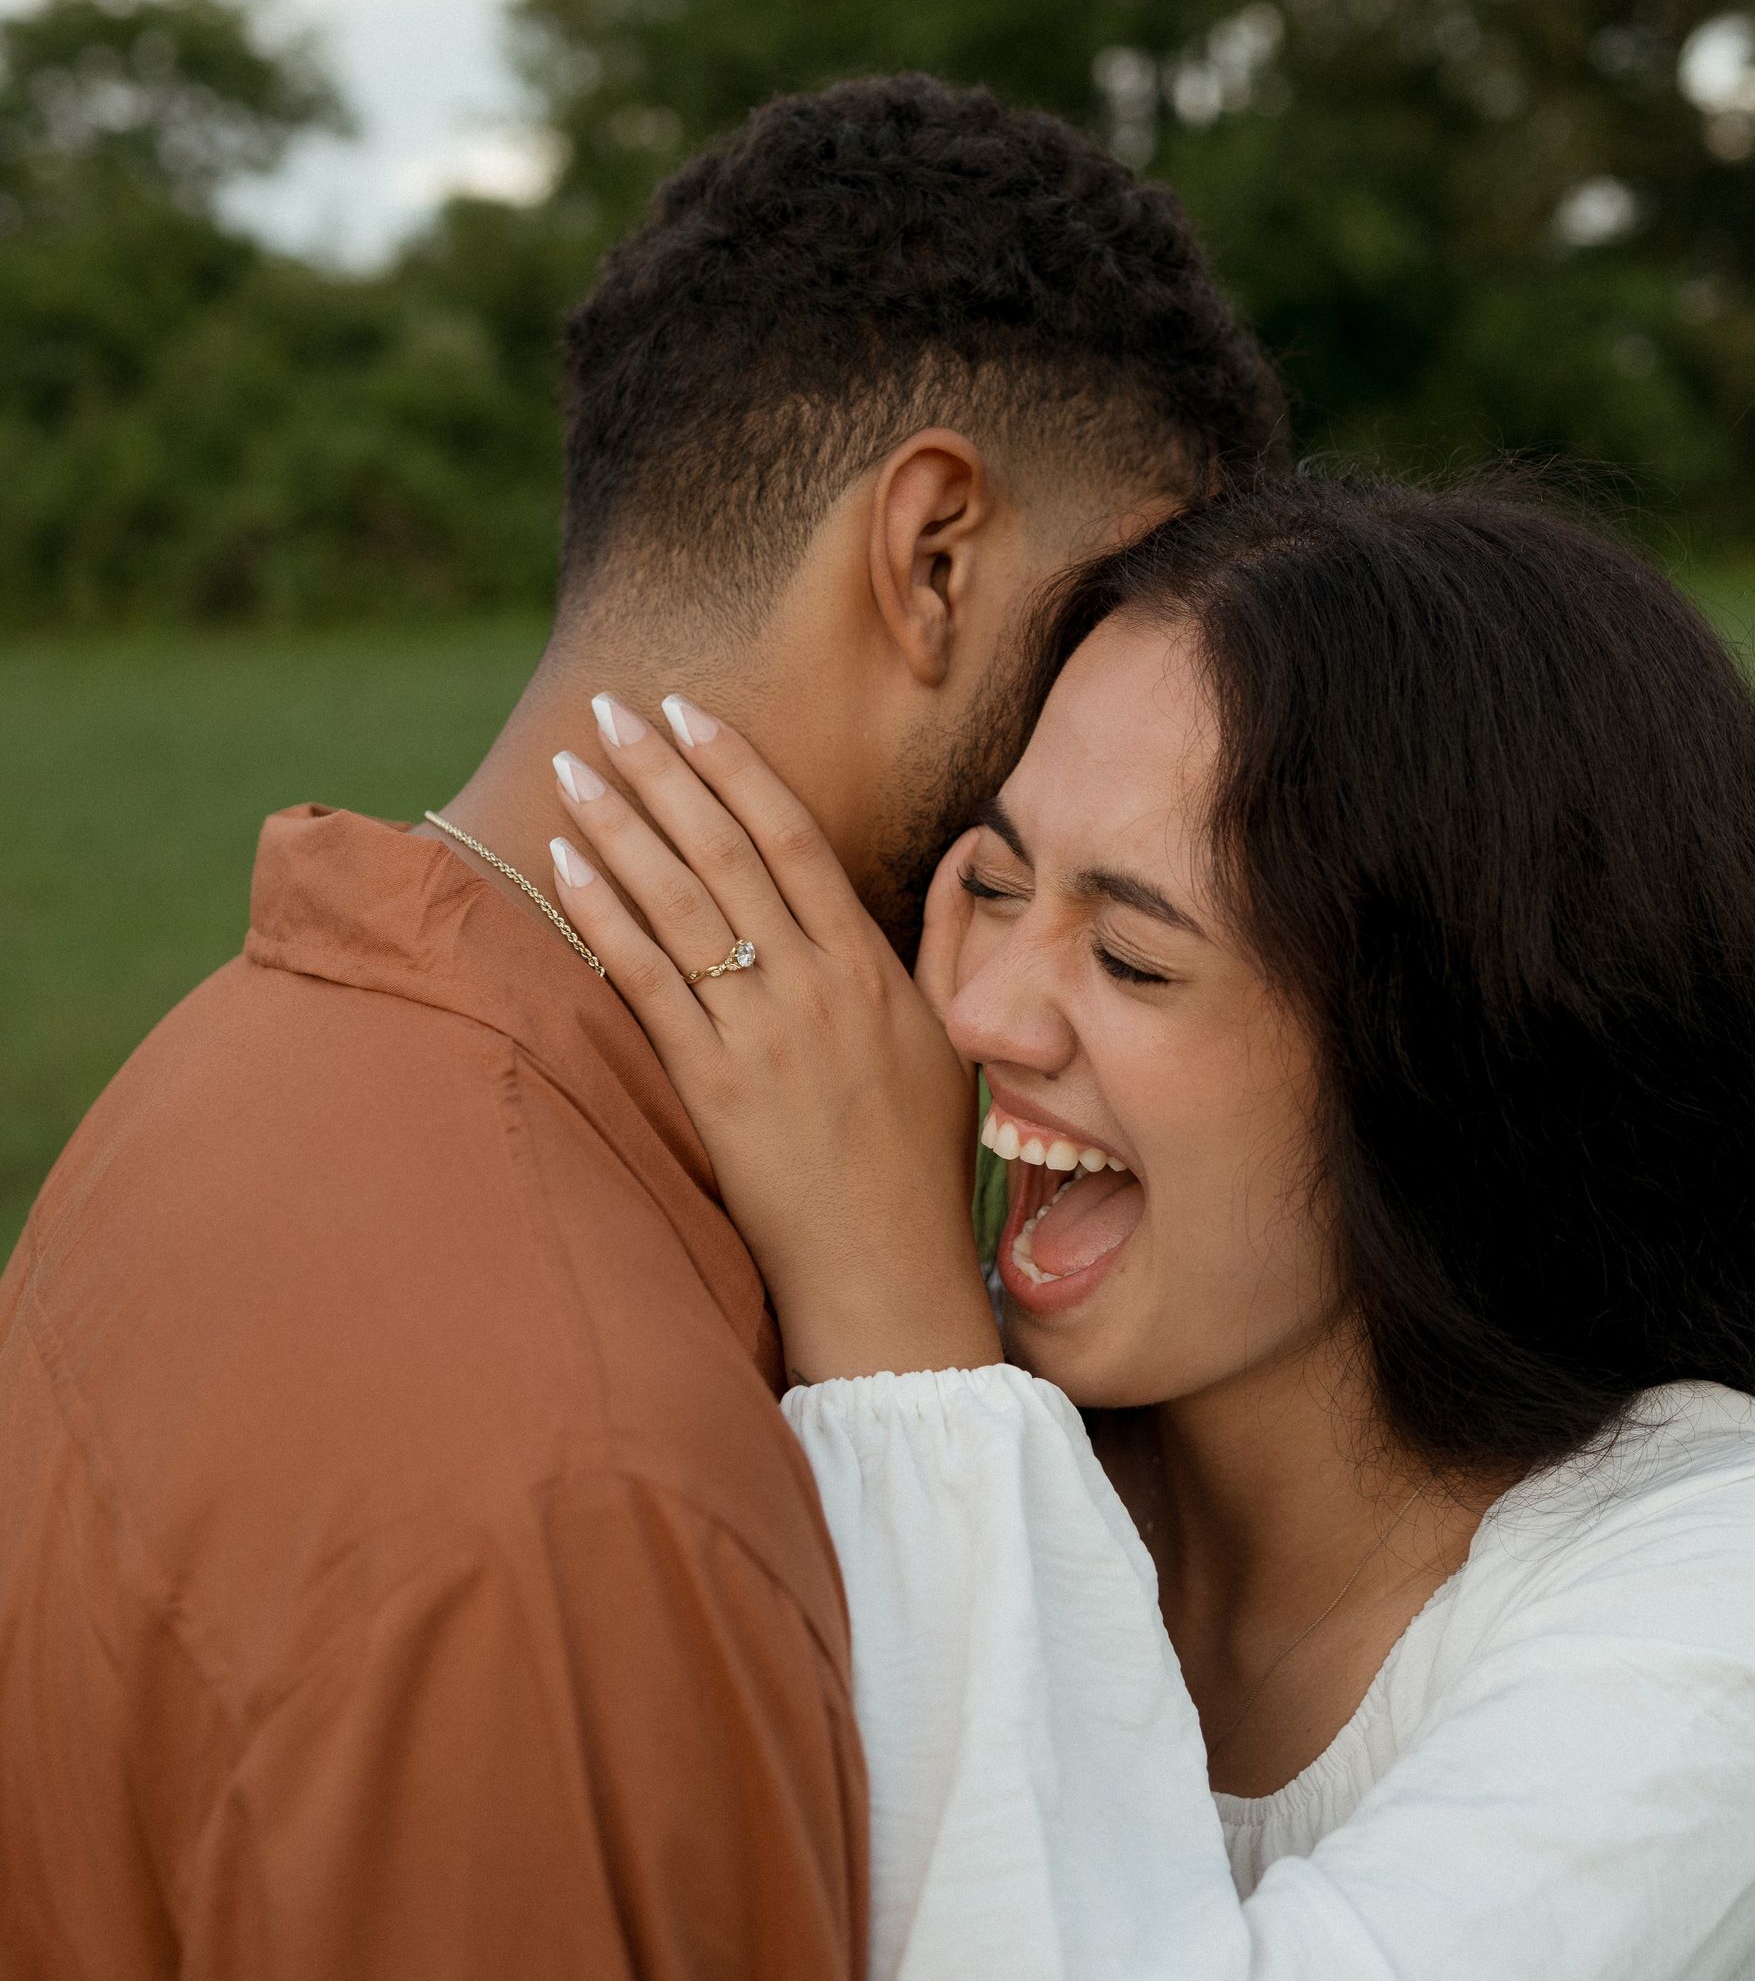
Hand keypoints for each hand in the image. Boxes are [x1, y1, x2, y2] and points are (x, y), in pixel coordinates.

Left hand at [548, 697, 1000, 1386]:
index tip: (688, 711)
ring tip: (573, 765)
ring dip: (620, 826)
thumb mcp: (952, 1038)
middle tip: (611, 709)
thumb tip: (962, 851)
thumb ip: (951, 937)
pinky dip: (605, 916)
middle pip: (726, 852)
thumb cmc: (920, 1162)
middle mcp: (816, 987)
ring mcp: (763, 1035)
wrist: (886, 1272)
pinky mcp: (714, 1088)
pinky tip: (565, 864)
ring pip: (681, 904)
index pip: (793, 838)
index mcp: (871, 967)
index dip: (735, 767)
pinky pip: (649, 983)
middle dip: (664, 772)